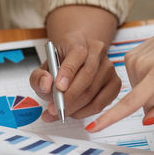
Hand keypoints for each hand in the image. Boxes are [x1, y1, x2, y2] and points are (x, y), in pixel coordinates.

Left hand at [29, 5, 121, 120]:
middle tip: (53, 109)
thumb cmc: (59, 65)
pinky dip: (85, 112)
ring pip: (93, 91)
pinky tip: (74, 112)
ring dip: (74, 107)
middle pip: (87, 75)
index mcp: (77, 41)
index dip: (68, 72)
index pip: (77, 53)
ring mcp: (108, 67)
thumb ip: (38, 77)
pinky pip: (102, 102)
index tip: (58, 87)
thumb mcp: (43, 68)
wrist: (75, 61)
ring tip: (59, 113)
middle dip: (68, 96)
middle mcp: (96, 52)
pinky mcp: (115, 83)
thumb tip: (46, 84)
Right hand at [86, 12, 153, 131]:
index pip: (130, 102)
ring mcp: (131, 58)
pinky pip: (136, 81)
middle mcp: (140, 65)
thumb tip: (147, 120)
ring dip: (153, 89)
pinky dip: (148, 80)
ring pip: (138, 92)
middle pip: (143, 102)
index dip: (110, 117)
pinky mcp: (128, 56)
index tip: (93, 127)